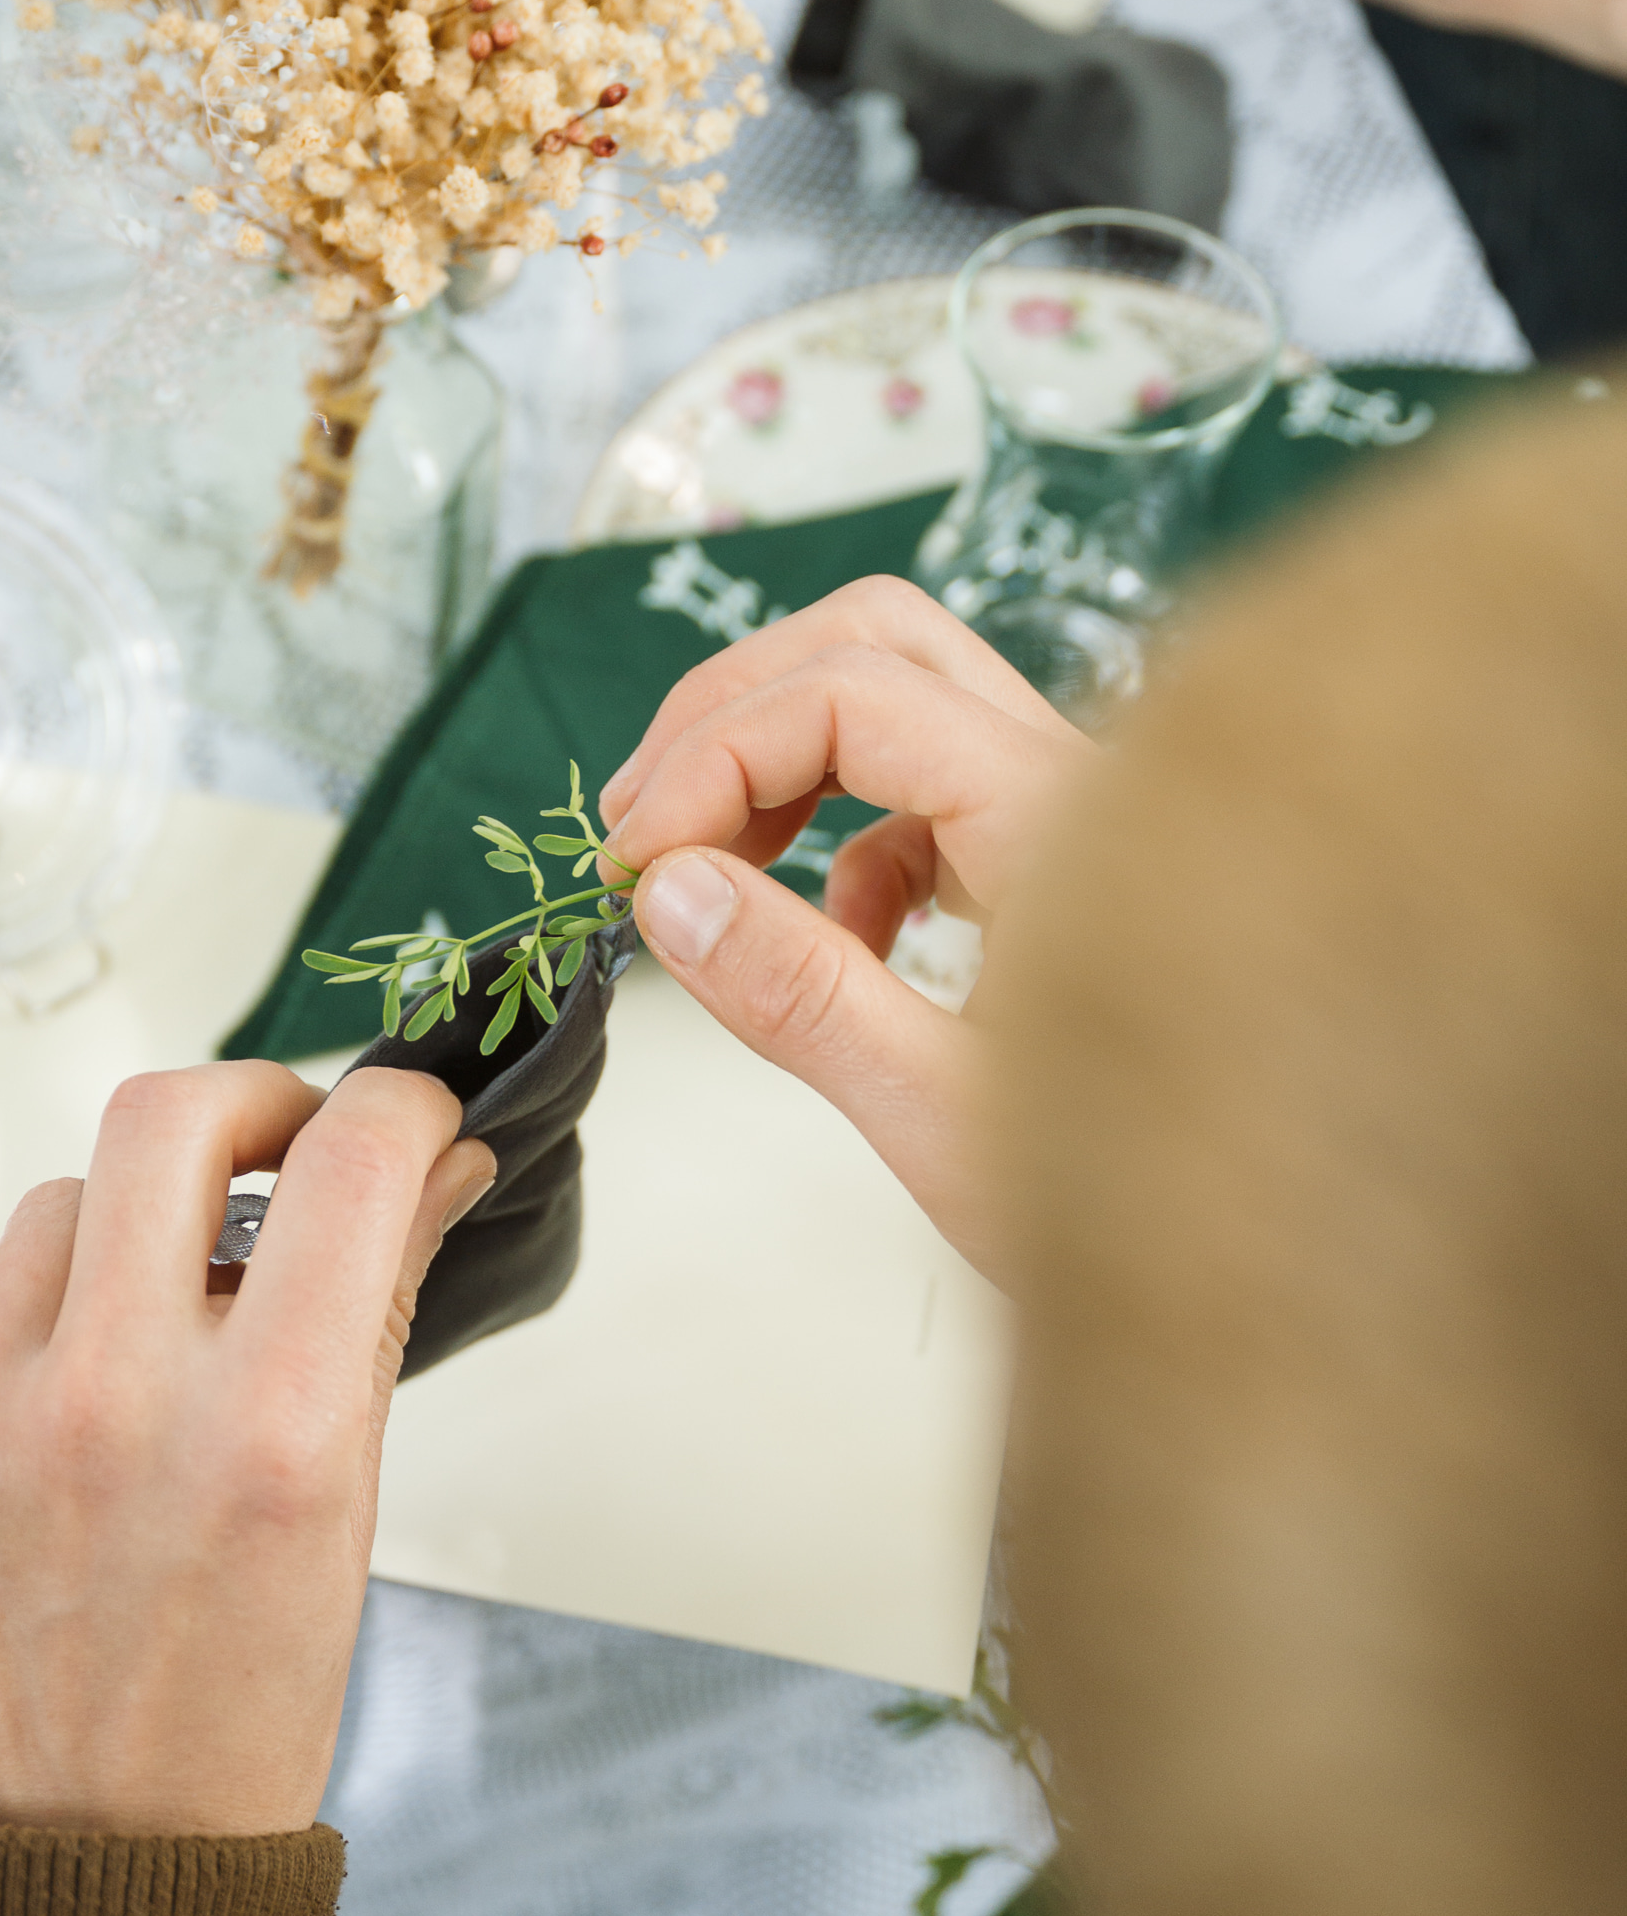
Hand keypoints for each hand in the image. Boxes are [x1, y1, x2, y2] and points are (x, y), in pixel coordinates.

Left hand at [0, 1063, 494, 1837]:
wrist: (70, 1876)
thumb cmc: (227, 1717)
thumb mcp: (343, 1522)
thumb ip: (371, 1320)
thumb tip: (424, 1170)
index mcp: (268, 1434)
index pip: (348, 1163)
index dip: (396, 1107)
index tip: (403, 1116)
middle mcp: (116, 1405)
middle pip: (168, 1114)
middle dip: (245, 1103)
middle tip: (274, 1147)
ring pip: (61, 1208)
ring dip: (127, 1241)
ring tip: (156, 1339)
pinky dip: (25, 1330)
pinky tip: (59, 1416)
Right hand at [598, 577, 1089, 1263]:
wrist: (1282, 1270)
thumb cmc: (1157, 1214)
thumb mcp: (947, 1117)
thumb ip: (803, 996)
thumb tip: (668, 889)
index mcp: (1060, 822)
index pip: (851, 695)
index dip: (715, 758)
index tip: (634, 869)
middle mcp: (1078, 785)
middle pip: (878, 644)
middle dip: (737, 713)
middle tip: (643, 829)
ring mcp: (1073, 819)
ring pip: (904, 700)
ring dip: (785, 758)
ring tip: (702, 868)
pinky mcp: (1063, 868)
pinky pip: (932, 795)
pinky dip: (845, 838)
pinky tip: (830, 947)